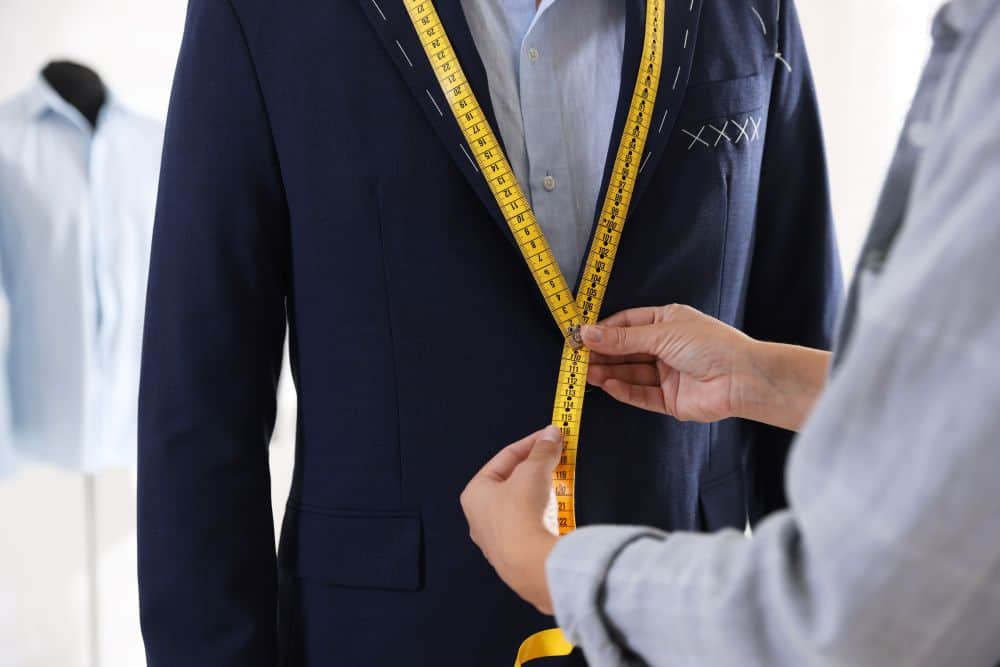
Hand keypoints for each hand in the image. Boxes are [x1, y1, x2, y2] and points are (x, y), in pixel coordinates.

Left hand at [460, 426, 562, 614]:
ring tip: (560, 480)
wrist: (531, 564)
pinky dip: (544, 513)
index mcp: (475, 493)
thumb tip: (552, 436)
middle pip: (512, 482)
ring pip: (522, 505)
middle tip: (557, 456)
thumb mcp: (533, 472)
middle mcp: (480, 518)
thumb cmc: (520, 516)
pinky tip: (557, 511)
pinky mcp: (516, 555)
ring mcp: (497, 540)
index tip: (551, 436)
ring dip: (541, 490)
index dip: (531, 443)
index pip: (505, 458)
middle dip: (537, 467)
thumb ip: (543, 451)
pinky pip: (531, 526)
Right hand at [583, 304, 829, 430]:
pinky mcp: (670, 400)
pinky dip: (623, 390)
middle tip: (576, 358)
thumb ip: (622, 338)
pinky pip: (641, 395)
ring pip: (630, 373)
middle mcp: (666, 347)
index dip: (603, 331)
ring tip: (585, 373)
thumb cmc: (711, 346)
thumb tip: (588, 333)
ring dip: (608, 372)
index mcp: (667, 322)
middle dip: (602, 354)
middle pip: (626, 350)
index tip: (580, 337)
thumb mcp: (662, 334)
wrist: (743, 378)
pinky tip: (607, 385)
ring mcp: (667, 374)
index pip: (627, 324)